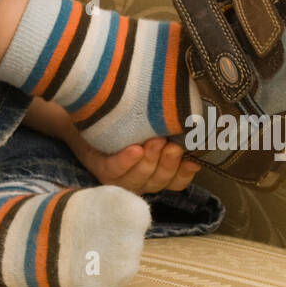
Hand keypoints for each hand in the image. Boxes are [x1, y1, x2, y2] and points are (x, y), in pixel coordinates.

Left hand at [65, 128, 199, 195]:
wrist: (86, 104)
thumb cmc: (124, 115)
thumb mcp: (152, 123)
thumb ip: (172, 131)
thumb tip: (199, 135)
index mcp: (151, 171)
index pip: (174, 182)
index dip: (184, 175)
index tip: (193, 162)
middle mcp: (135, 179)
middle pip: (157, 181)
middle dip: (167, 165)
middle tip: (172, 146)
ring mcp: (115, 176)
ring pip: (137, 178)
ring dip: (149, 162)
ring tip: (156, 142)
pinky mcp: (96, 166)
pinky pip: (113, 169)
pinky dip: (126, 161)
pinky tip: (135, 149)